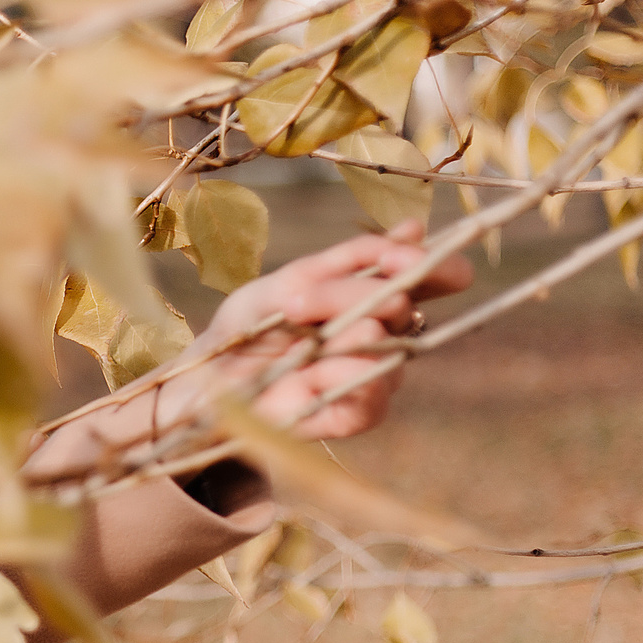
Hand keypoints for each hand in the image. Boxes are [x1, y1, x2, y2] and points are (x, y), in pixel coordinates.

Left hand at [167, 222, 472, 441]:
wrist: (207, 383)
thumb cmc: (248, 328)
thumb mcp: (288, 284)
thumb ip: (349, 261)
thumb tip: (416, 228)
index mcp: (371, 297)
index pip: (426, 278)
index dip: (435, 266)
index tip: (412, 256)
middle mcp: (382, 335)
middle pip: (400, 306)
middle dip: (350, 295)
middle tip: (295, 300)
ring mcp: (371, 375)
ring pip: (387, 348)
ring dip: (338, 335)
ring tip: (292, 334)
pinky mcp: (355, 415)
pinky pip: (372, 397)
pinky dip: (340, 378)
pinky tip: (308, 375)